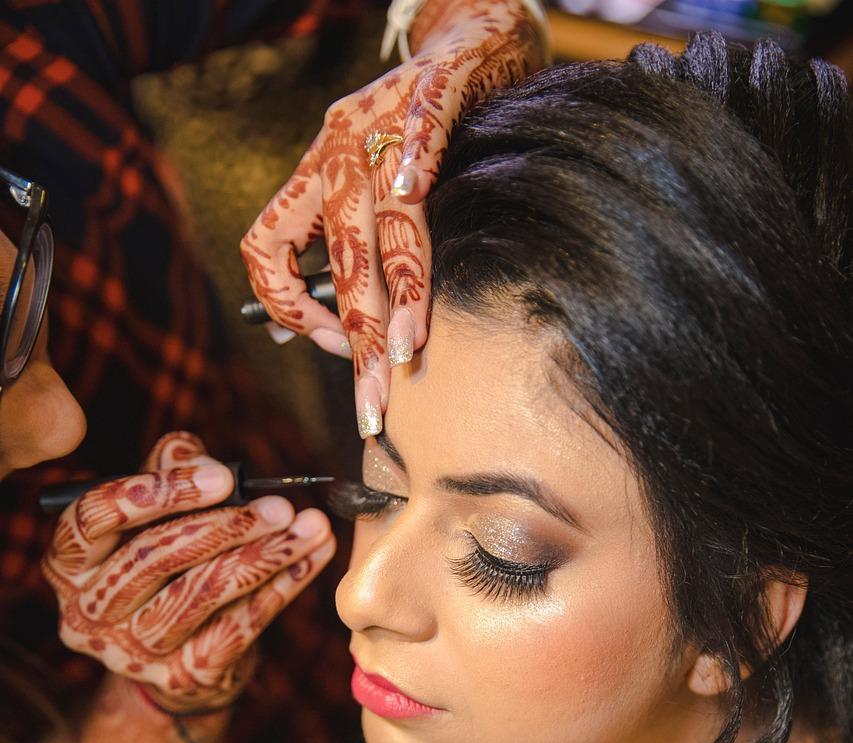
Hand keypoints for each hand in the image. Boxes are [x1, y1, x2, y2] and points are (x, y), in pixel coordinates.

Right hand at [42, 432, 334, 713]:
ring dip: (264, 557)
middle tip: (280, 507)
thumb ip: (171, 472)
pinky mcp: (179, 678)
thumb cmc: (167, 569)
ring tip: (310, 529)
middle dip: (226, 526)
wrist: (181, 663)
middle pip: (153, 556)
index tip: (224, 478)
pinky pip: (237, 628)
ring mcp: (130, 652)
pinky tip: (308, 562)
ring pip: (201, 594)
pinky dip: (280, 590)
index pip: (96, 516)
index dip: (160, 492)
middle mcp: (88, 610)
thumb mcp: (157, 515)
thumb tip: (205, 463)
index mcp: (70, 561)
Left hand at [240, 0, 546, 436]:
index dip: (288, 307)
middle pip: (341, 258)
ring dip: (399, 288)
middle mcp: (338, 149)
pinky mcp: (433, 86)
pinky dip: (419, 156)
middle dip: (359, 341)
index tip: (331, 350)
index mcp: (316, 176)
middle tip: (374, 404)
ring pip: (384, 214)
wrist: (471, 33)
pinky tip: (419, 193)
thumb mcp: (365, 186)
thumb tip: (295, 337)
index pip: (266, 249)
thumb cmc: (418, 127)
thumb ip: (336, 254)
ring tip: (410, 348)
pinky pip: (422, 123)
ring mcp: (382, 116)